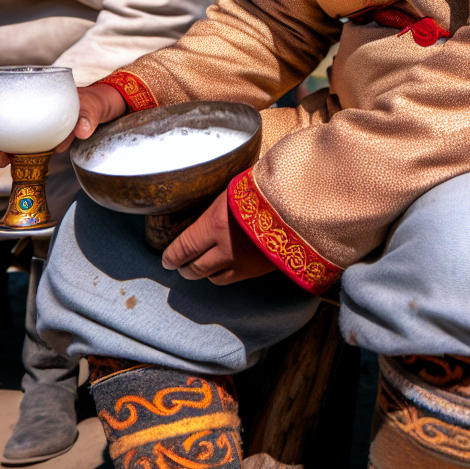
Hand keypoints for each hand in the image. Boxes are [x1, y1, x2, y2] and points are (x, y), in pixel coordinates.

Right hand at [0, 82, 127, 167]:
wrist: (111, 106)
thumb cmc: (99, 100)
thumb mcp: (96, 104)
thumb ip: (90, 115)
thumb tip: (81, 131)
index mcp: (36, 94)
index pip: (0, 107)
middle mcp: (30, 109)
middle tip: (0, 160)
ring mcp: (35, 123)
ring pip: (7, 137)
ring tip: (4, 164)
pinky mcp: (44, 138)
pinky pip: (24, 147)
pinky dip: (17, 157)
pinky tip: (13, 166)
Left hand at [161, 195, 276, 284]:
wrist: (303, 206)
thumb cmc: (269, 189)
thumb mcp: (236, 191)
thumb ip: (219, 205)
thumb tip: (210, 206)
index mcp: (215, 224)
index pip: (184, 247)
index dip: (172, 256)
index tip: (166, 260)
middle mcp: (226, 249)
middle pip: (196, 268)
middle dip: (186, 268)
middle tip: (180, 265)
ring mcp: (244, 263)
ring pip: (215, 278)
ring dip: (205, 275)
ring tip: (201, 269)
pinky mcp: (260, 270)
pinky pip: (235, 279)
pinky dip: (225, 275)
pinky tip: (225, 268)